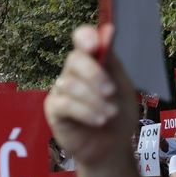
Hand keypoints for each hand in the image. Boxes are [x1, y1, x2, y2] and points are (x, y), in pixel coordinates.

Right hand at [44, 25, 138, 167]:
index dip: (85, 37)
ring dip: (95, 100)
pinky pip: (66, 104)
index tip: (94, 45)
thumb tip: (108, 30)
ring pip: (71, 84)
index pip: (81, 39)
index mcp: (91, 62)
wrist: (112, 147)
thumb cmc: (118, 115)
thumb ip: (112, 60)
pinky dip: (86, 112)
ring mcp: (60, 90)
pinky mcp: (53, 109)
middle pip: (74, 60)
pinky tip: (99, 120)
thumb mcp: (122, 85)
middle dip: (95, 75)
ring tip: (109, 114)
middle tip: (111, 92)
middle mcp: (73, 72)